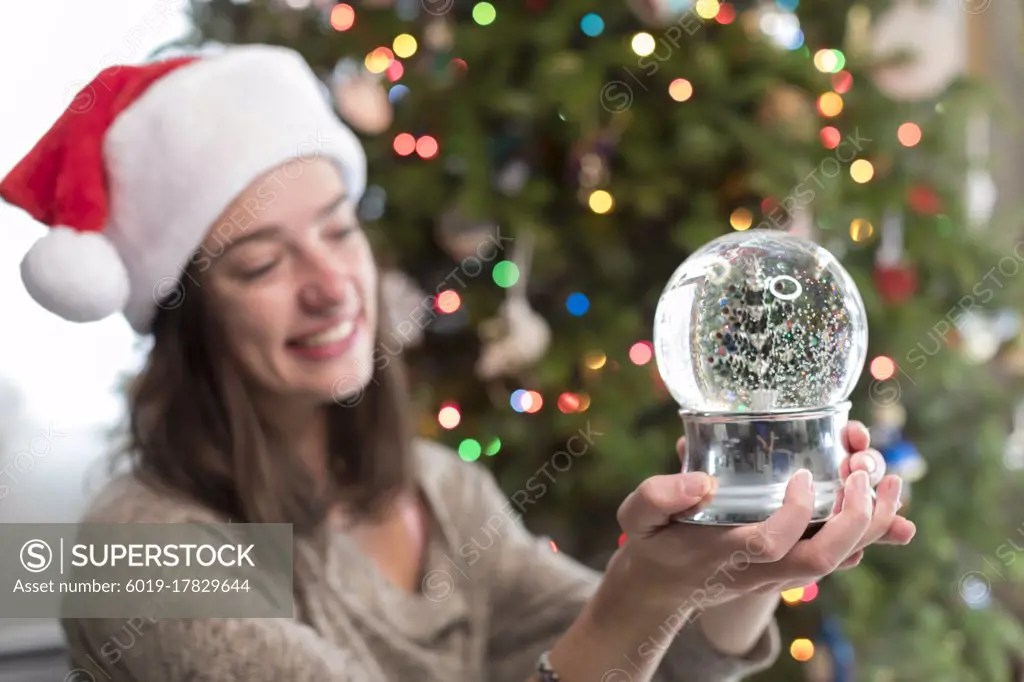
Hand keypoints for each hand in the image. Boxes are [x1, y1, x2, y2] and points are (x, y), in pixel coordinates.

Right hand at [615, 422, 915, 607]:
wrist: (661, 587)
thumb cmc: (652, 543)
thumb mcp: (637, 516)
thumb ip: (659, 495)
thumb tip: (703, 480)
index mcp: (724, 553)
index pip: (772, 542)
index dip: (796, 511)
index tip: (802, 473)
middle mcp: (760, 569)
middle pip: (823, 558)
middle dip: (856, 518)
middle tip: (866, 472)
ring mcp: (779, 571)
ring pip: (839, 559)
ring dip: (872, 523)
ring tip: (890, 480)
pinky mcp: (790, 565)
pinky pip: (839, 556)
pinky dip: (868, 533)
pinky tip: (886, 505)